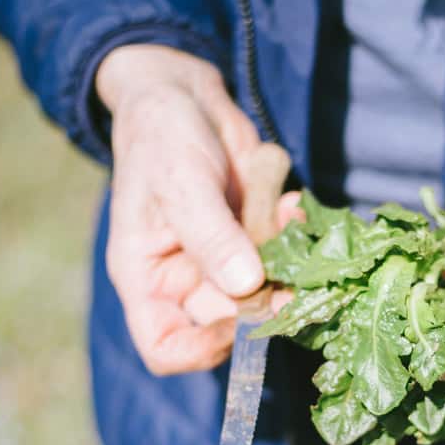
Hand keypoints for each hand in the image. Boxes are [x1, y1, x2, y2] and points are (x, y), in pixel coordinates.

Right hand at [97, 44, 265, 374]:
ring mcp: (224, 262)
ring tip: (294, 229)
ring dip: (289, 271)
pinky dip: (297, 237)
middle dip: (264, 304)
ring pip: (266, 295)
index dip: (202, 350)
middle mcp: (185, 279)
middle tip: (294, 278)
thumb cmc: (161, 137)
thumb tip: (246, 286)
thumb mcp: (180, 183)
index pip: (165, 347)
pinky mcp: (255, 241)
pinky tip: (295, 208)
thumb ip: (211, 237)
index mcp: (147, 278)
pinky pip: (284, 258)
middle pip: (229, 324)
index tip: (238, 323)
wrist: (181, 94)